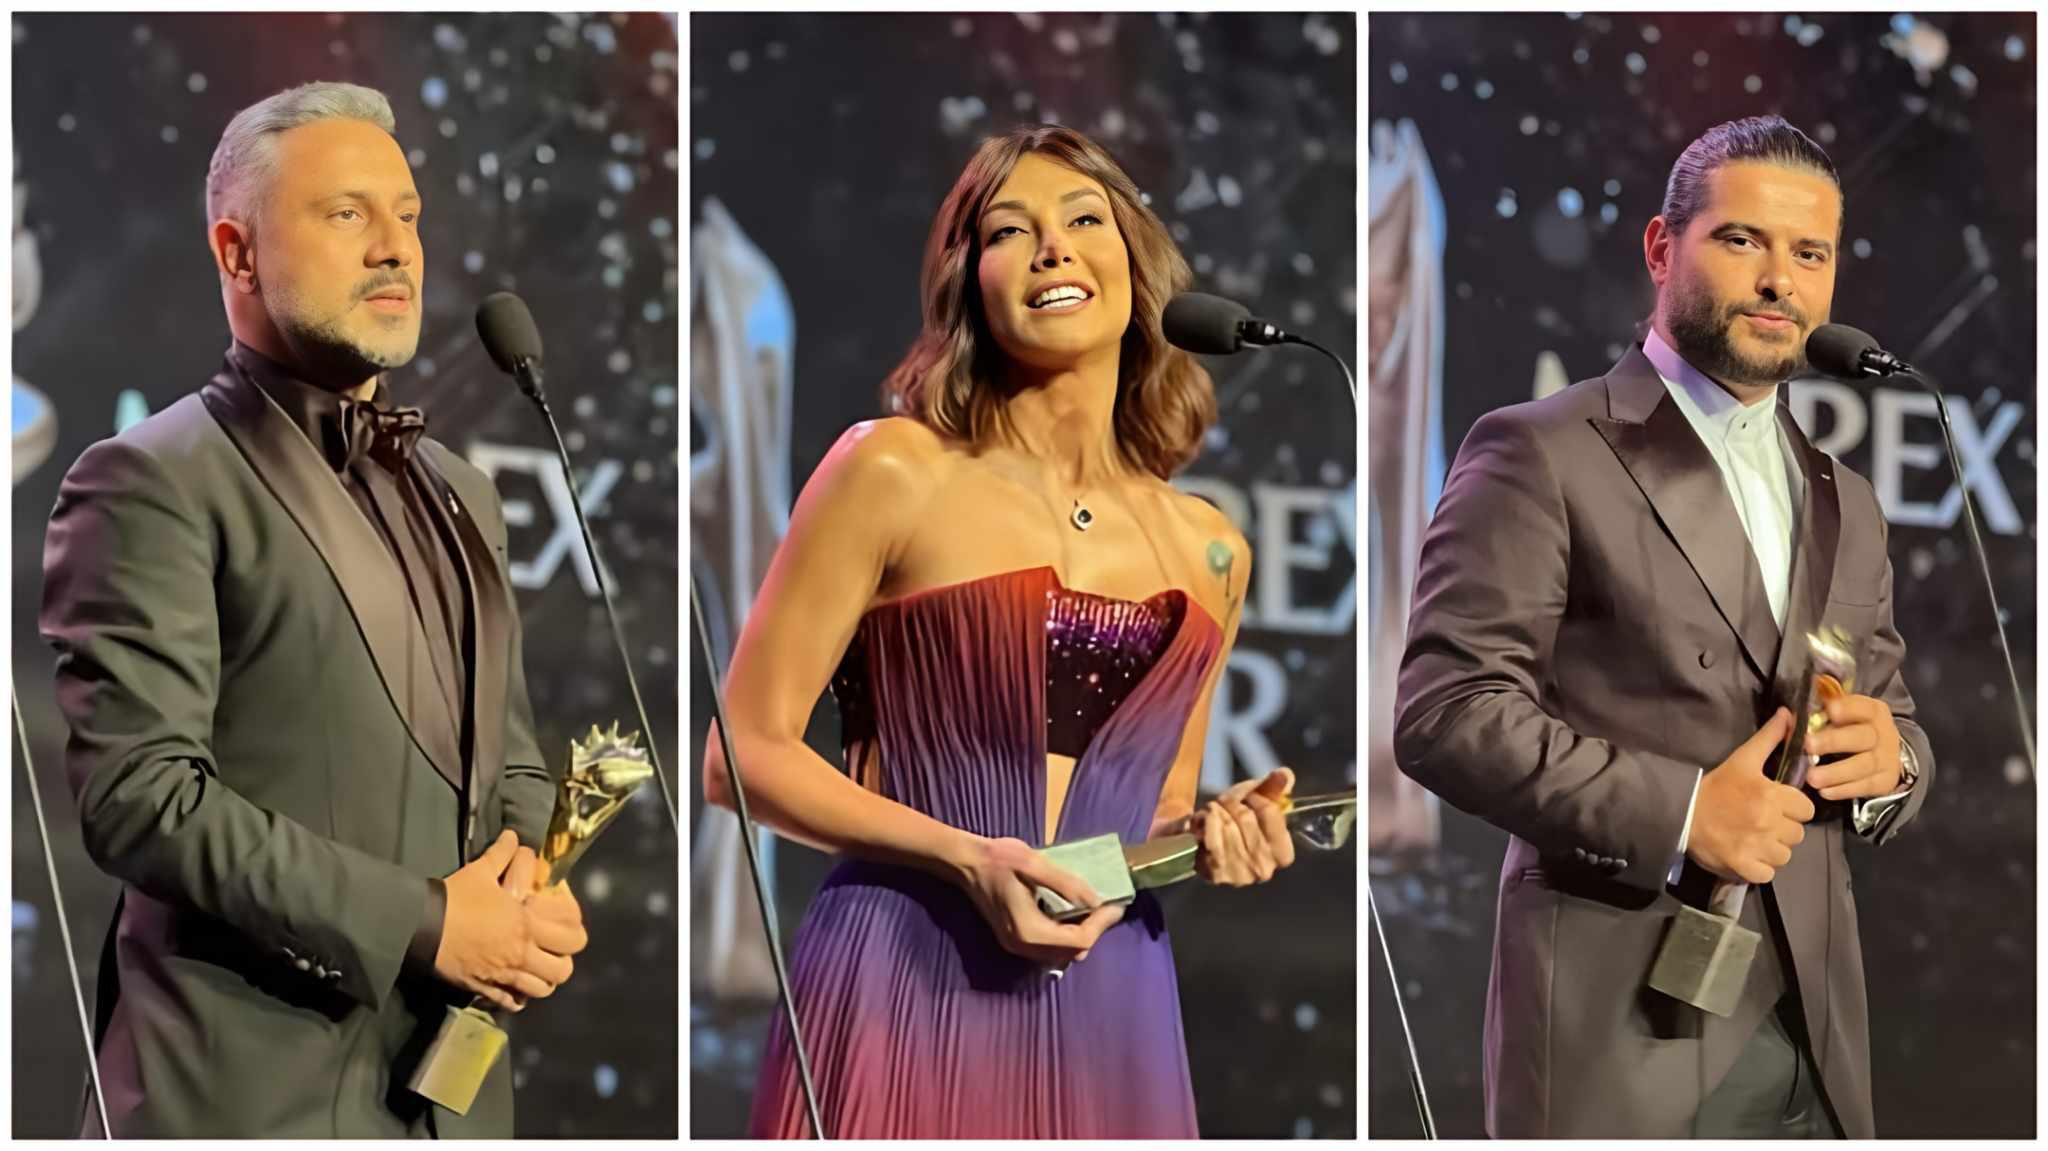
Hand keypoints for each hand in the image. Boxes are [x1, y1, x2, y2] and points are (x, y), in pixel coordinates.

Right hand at [433, 831, 576, 1009]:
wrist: (422, 926)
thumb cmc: (456, 898)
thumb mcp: (481, 871)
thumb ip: (502, 854)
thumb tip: (513, 836)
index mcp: (528, 926)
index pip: (573, 939)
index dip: (574, 933)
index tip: (562, 924)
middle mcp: (522, 955)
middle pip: (563, 970)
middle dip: (562, 959)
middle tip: (551, 947)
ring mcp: (505, 976)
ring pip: (542, 990)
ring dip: (544, 979)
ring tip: (535, 967)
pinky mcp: (485, 989)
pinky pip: (513, 1002)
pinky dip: (519, 996)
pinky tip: (515, 984)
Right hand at [951, 835, 1123, 966]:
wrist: (965, 862)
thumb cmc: (998, 859)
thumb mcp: (1035, 864)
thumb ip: (1066, 884)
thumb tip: (1096, 902)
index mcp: (1029, 931)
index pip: (1077, 940)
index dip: (1101, 924)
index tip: (1116, 904)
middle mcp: (1023, 947)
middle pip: (1072, 952)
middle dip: (1094, 930)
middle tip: (1107, 906)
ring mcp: (1017, 946)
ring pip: (1062, 953)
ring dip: (1081, 934)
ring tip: (1094, 909)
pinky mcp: (1015, 940)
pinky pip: (1050, 948)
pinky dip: (1067, 935)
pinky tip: (1072, 913)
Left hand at [1192, 768, 1297, 886]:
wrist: (1205, 845)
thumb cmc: (1236, 823)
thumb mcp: (1256, 802)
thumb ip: (1273, 788)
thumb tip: (1285, 774)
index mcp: (1282, 853)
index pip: (1270, 811)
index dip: (1254, 796)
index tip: (1247, 797)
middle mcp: (1264, 869)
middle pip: (1246, 817)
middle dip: (1231, 803)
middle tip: (1224, 803)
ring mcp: (1240, 875)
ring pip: (1227, 825)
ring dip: (1215, 811)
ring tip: (1214, 813)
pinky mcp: (1215, 874)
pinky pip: (1210, 838)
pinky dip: (1204, 823)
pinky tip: (1203, 823)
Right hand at [1687, 709, 1814, 884]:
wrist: (1681, 813)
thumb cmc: (1716, 787)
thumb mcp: (1743, 759)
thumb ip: (1769, 738)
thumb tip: (1789, 713)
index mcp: (1771, 796)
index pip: (1806, 809)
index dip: (1793, 807)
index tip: (1777, 805)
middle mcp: (1768, 823)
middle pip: (1798, 834)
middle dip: (1783, 829)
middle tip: (1763, 822)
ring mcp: (1756, 848)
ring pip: (1785, 855)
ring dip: (1773, 849)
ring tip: (1756, 840)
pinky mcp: (1744, 867)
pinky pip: (1768, 873)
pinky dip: (1760, 868)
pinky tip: (1748, 855)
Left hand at [1804, 694, 1903, 799]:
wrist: (1884, 755)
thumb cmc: (1853, 730)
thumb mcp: (1844, 717)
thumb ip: (1822, 715)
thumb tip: (1788, 717)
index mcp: (1873, 712)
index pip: (1863, 707)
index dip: (1847, 708)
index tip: (1829, 711)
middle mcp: (1883, 734)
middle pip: (1861, 737)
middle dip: (1833, 741)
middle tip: (1809, 745)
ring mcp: (1887, 759)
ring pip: (1863, 765)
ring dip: (1835, 772)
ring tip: (1812, 777)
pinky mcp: (1885, 781)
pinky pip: (1865, 787)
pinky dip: (1843, 790)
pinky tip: (1825, 791)